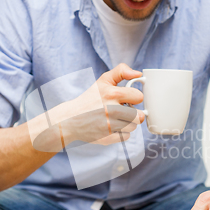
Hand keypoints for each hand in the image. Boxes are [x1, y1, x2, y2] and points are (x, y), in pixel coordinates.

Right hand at [30, 64, 145, 150]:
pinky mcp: (107, 138)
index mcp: (112, 94)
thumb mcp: (103, 80)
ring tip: (116, 119)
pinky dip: (121, 133)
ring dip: (128, 123)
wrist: (70, 119)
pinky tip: (111, 127)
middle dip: (133, 113)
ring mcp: (109, 126)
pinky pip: (126, 137)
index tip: (128, 99)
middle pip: (139, 115)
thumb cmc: (90, 99)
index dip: (134, 98)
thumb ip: (121, 71)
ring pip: (133, 126)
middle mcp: (111, 110)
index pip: (139, 97)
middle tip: (123, 111)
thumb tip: (139, 74)